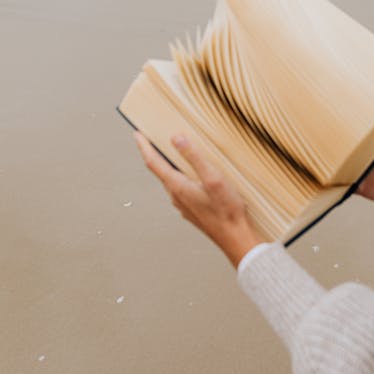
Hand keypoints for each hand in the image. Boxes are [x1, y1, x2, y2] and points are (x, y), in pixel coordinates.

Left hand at [133, 131, 265, 266]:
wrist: (236, 239)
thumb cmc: (227, 210)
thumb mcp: (213, 178)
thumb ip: (194, 157)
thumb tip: (176, 138)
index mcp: (178, 187)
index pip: (154, 163)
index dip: (144, 147)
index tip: (137, 134)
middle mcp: (176, 196)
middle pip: (160, 171)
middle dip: (154, 153)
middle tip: (151, 139)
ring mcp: (184, 204)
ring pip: (171, 180)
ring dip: (167, 164)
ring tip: (169, 152)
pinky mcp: (193, 209)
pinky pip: (180, 188)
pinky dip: (179, 175)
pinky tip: (190, 173)